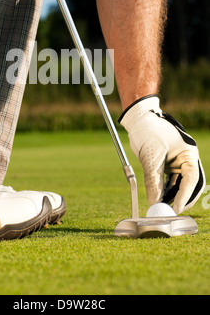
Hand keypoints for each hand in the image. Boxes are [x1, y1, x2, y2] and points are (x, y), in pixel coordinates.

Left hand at [119, 95, 204, 213]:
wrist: (139, 119)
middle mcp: (187, 158)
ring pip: (179, 184)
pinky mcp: (169, 164)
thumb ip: (153, 179)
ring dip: (171, 195)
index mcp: (189, 153)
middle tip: (170, 211)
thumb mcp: (151, 156)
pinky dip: (164, 189)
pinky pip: (170, 180)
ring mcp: (179, 162)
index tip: (175, 209)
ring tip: (161, 206)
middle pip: (190, 184)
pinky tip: (158, 197)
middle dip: (182, 199)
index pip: (191, 179)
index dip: (184, 195)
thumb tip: (154, 202)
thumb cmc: (148, 131)